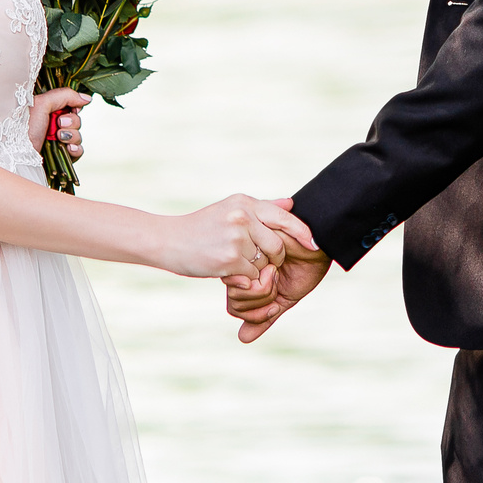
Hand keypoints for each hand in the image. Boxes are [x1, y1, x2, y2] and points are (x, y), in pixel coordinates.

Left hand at [29, 88, 88, 157]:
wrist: (16, 154)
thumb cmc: (24, 127)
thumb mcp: (42, 103)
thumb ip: (65, 96)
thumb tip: (87, 98)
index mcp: (47, 111)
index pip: (71, 105)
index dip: (75, 106)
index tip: (72, 109)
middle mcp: (53, 125)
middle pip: (77, 120)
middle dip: (72, 121)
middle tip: (59, 123)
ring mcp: (57, 141)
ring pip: (78, 135)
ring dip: (72, 135)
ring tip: (59, 138)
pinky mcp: (60, 155)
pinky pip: (78, 150)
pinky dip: (76, 149)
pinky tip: (68, 148)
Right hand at [158, 194, 311, 279]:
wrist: (167, 240)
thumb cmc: (200, 228)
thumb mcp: (230, 210)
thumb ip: (262, 209)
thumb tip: (291, 203)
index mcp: (244, 203)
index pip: (284, 216)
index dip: (302, 232)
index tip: (315, 244)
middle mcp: (242, 217)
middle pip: (277, 245)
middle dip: (273, 259)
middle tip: (258, 261)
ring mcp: (236, 238)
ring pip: (263, 263)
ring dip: (253, 269)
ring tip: (231, 262)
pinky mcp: (229, 259)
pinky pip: (251, 276)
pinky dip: (242, 279)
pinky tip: (224, 270)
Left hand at [225, 217, 328, 343]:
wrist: (320, 244)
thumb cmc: (305, 267)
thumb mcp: (284, 298)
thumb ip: (263, 318)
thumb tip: (243, 339)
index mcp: (247, 280)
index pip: (236, 309)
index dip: (256, 314)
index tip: (276, 305)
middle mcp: (241, 271)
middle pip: (235, 304)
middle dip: (260, 303)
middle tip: (277, 284)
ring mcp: (242, 260)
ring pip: (236, 294)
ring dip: (263, 291)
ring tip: (277, 272)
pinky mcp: (246, 248)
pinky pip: (242, 281)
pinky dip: (262, 283)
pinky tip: (275, 269)